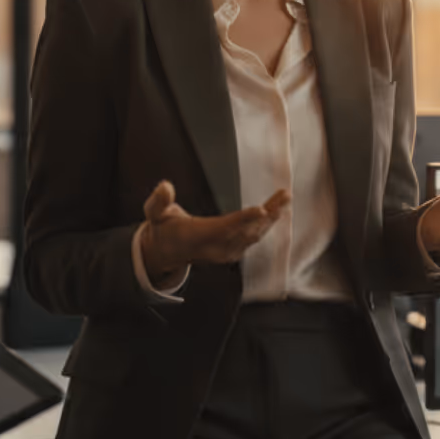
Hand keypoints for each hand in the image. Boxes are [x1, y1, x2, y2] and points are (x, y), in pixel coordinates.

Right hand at [137, 180, 290, 278]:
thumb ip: (158, 201)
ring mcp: (227, 252)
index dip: (244, 219)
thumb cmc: (163, 229)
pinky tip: (278, 210)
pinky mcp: (233, 252)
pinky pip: (254, 238)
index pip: (225, 227)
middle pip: (247, 230)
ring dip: (272, 216)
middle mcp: (216, 248)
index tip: (262, 209)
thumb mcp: (154, 214)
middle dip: (268, 213)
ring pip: (255, 234)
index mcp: (199, 236)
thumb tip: (164, 186)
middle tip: (285, 195)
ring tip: (285, 198)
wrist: (168, 252)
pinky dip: (267, 224)